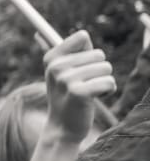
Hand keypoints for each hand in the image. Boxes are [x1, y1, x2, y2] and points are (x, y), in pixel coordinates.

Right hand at [40, 30, 115, 144]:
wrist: (63, 126)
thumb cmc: (67, 95)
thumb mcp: (61, 72)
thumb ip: (70, 52)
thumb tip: (66, 34)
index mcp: (51, 58)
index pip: (82, 37)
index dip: (88, 53)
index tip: (79, 67)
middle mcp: (56, 66)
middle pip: (99, 54)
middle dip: (99, 70)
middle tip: (84, 84)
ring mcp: (66, 79)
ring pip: (106, 68)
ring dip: (103, 81)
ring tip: (89, 92)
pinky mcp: (79, 92)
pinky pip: (109, 82)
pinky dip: (107, 91)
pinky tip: (94, 99)